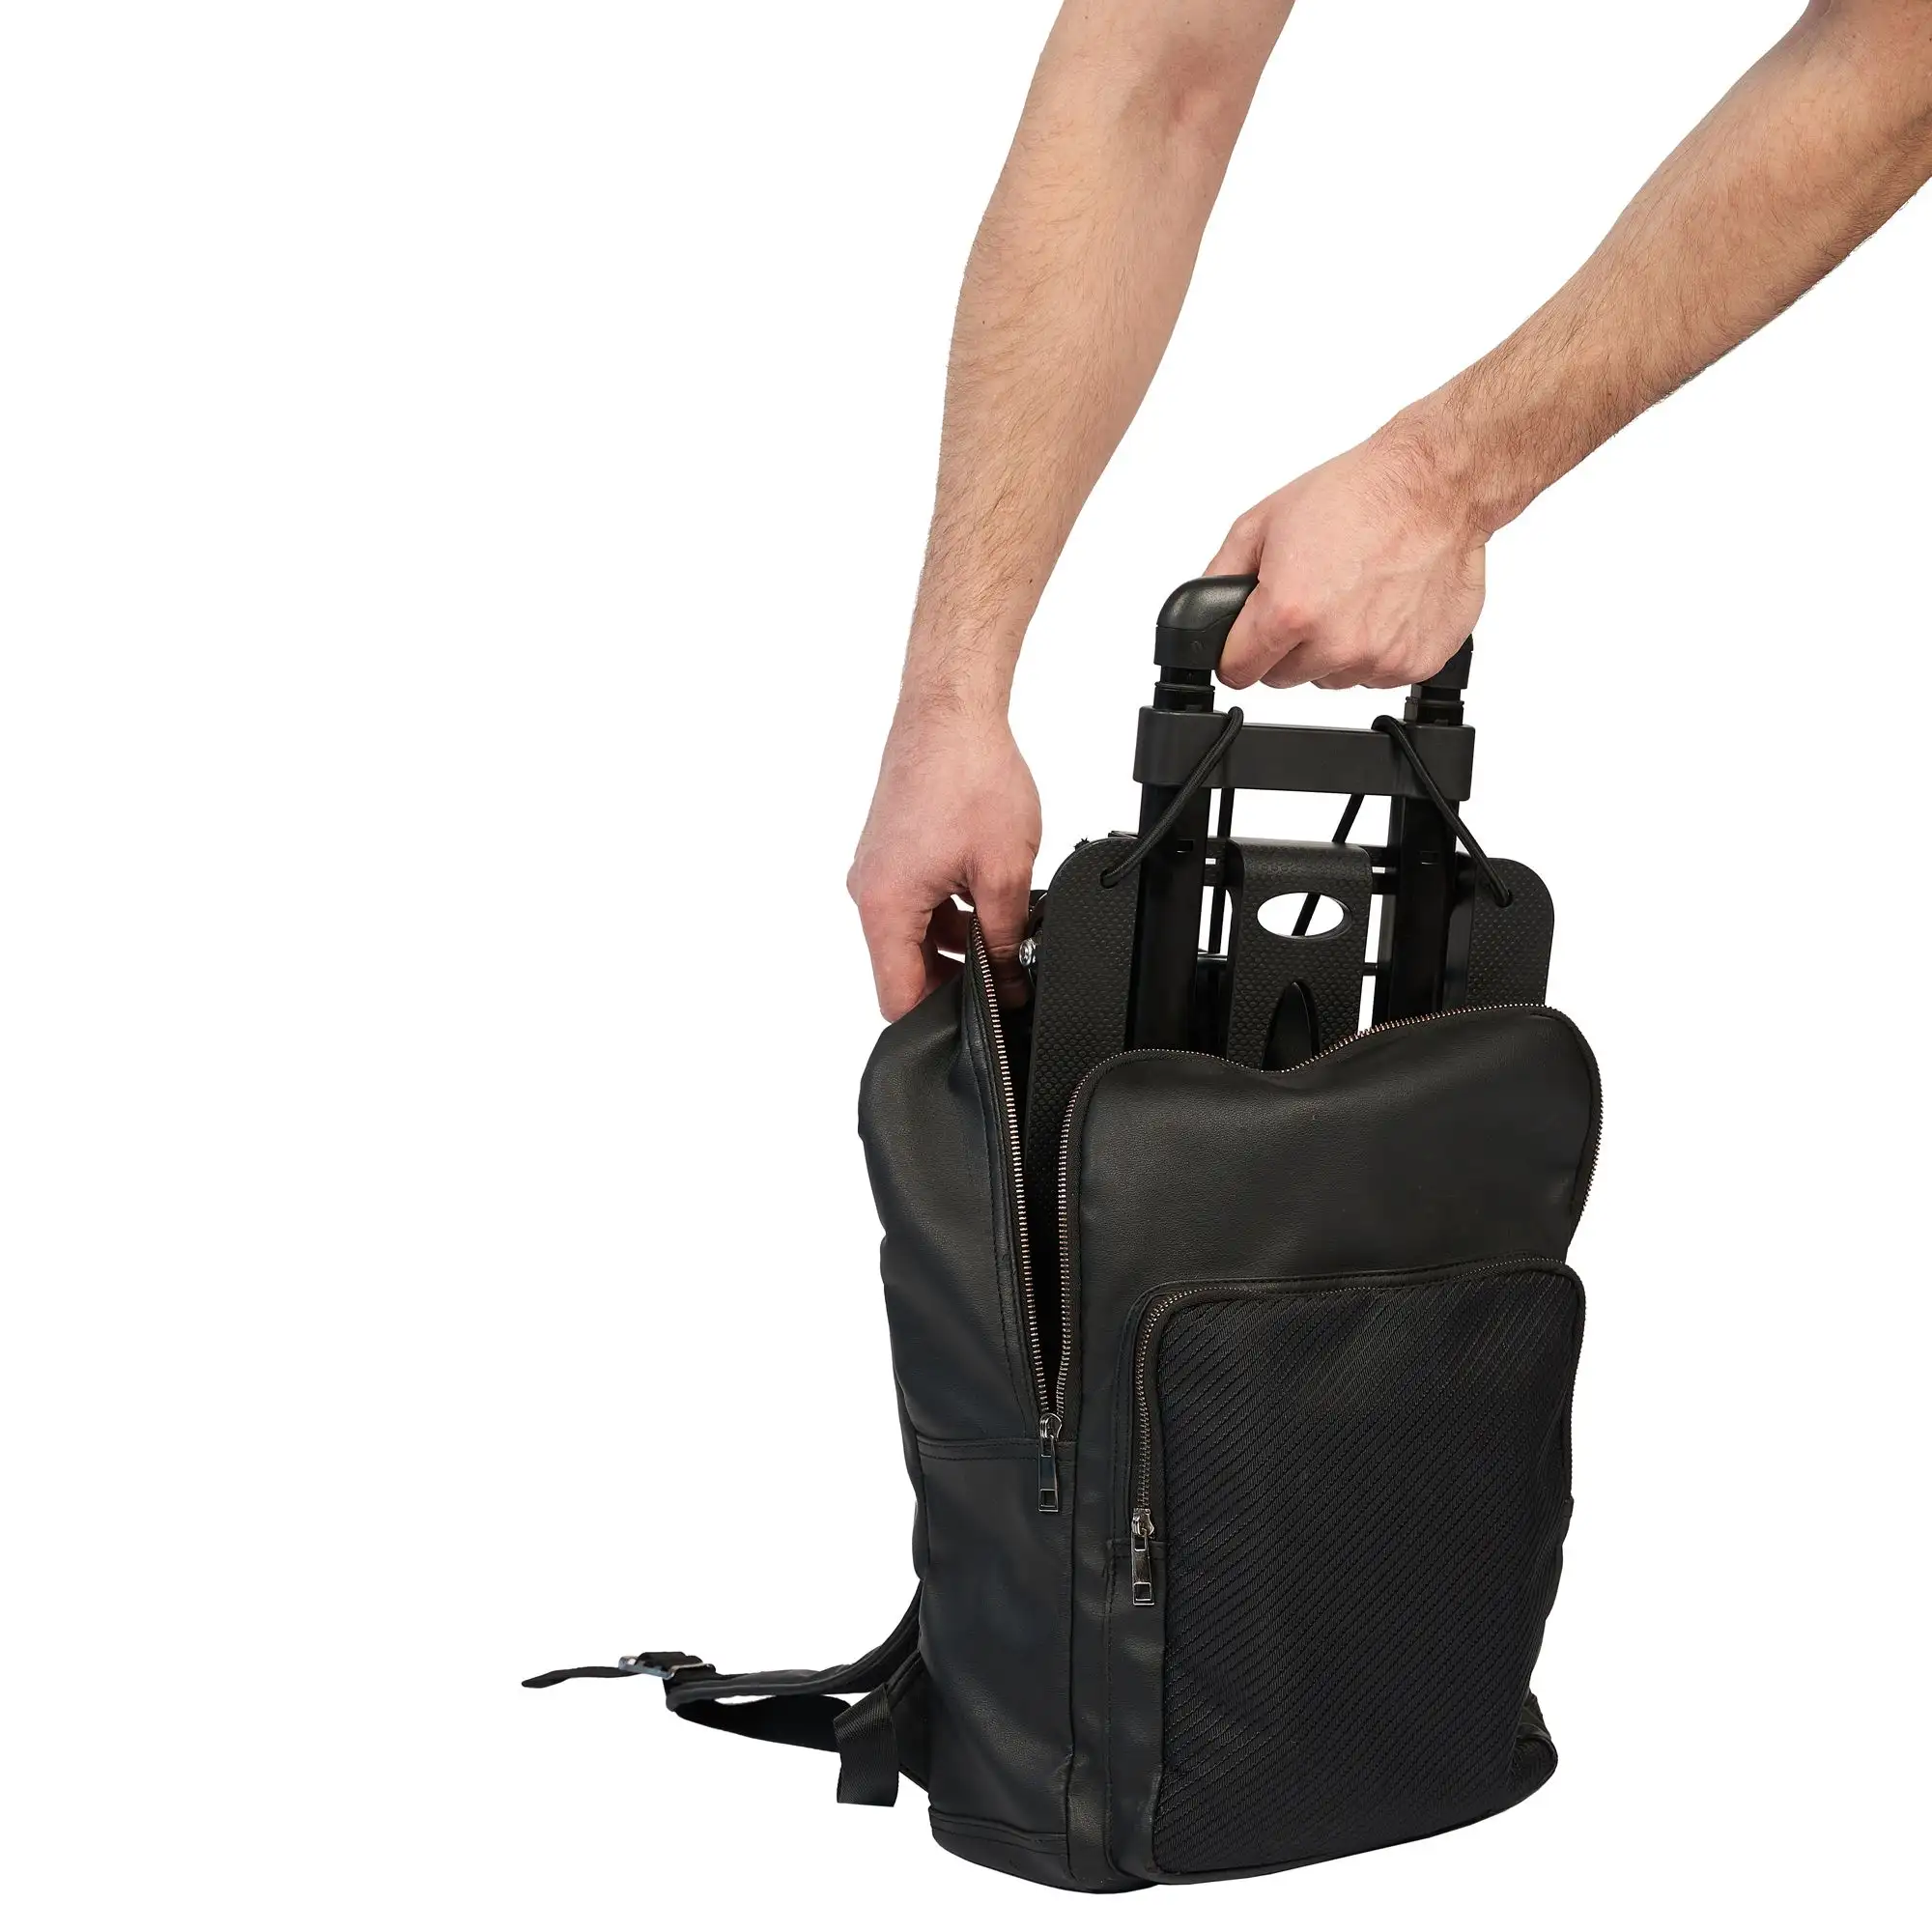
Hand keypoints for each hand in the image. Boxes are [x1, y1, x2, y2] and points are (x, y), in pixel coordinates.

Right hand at [848, 697, 1040, 1020]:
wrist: (951, 711)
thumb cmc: (968, 775)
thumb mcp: (1003, 872)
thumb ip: (1006, 939)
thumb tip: (1010, 982)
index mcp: (884, 905)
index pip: (897, 997)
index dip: (939, 1021)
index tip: (980, 1024)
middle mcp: (869, 891)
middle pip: (905, 968)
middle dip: (956, 978)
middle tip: (1008, 974)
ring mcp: (878, 870)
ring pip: (915, 934)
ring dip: (958, 940)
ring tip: (1005, 924)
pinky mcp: (892, 851)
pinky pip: (916, 902)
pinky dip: (949, 909)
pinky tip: (989, 895)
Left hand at [1206, 424, 1485, 689]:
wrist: (1436, 485)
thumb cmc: (1356, 494)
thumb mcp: (1262, 522)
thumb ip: (1222, 575)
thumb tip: (1204, 612)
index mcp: (1289, 612)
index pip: (1237, 671)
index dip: (1238, 652)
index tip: (1248, 640)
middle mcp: (1335, 642)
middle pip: (1284, 677)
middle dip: (1287, 646)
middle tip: (1310, 598)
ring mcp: (1379, 657)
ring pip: (1332, 677)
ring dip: (1334, 647)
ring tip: (1351, 594)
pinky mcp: (1417, 662)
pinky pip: (1377, 674)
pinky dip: (1377, 647)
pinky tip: (1384, 603)